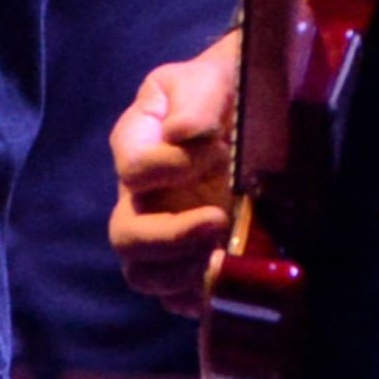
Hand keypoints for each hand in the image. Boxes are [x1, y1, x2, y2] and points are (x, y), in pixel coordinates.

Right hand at [107, 31, 242, 313]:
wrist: (253, 109)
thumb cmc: (225, 89)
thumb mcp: (211, 78)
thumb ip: (196, 101)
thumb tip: (182, 134)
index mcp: (136, 146)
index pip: (135, 171)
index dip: (171, 168)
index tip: (219, 151)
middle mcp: (140, 197)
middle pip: (126, 236)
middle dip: (169, 239)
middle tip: (217, 223)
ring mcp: (163, 231)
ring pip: (143, 274)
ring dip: (181, 274)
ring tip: (223, 257)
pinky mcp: (189, 258)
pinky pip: (177, 297)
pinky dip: (198, 299)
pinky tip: (228, 281)